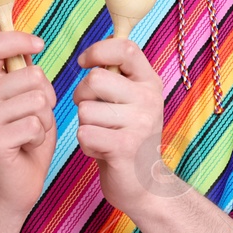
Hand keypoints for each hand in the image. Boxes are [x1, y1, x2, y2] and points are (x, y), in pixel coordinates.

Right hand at [0, 29, 56, 216]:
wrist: (17, 183)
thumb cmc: (28, 137)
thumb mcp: (30, 98)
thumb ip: (26, 74)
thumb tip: (30, 45)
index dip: (17, 39)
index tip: (39, 45)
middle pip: (30, 74)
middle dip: (47, 95)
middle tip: (36, 116)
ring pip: (37, 100)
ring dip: (45, 118)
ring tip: (31, 132)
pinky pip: (35, 124)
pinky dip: (40, 136)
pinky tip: (27, 146)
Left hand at [73, 37, 171, 215]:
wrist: (146, 184)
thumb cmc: (128, 137)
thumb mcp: (132, 101)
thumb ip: (118, 77)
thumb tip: (97, 48)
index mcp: (150, 83)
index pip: (126, 48)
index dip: (98, 50)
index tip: (84, 62)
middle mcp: (149, 99)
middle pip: (94, 79)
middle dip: (82, 96)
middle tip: (93, 111)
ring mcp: (140, 124)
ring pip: (85, 110)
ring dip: (85, 125)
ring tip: (102, 135)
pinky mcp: (125, 147)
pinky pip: (85, 134)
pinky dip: (86, 145)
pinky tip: (102, 150)